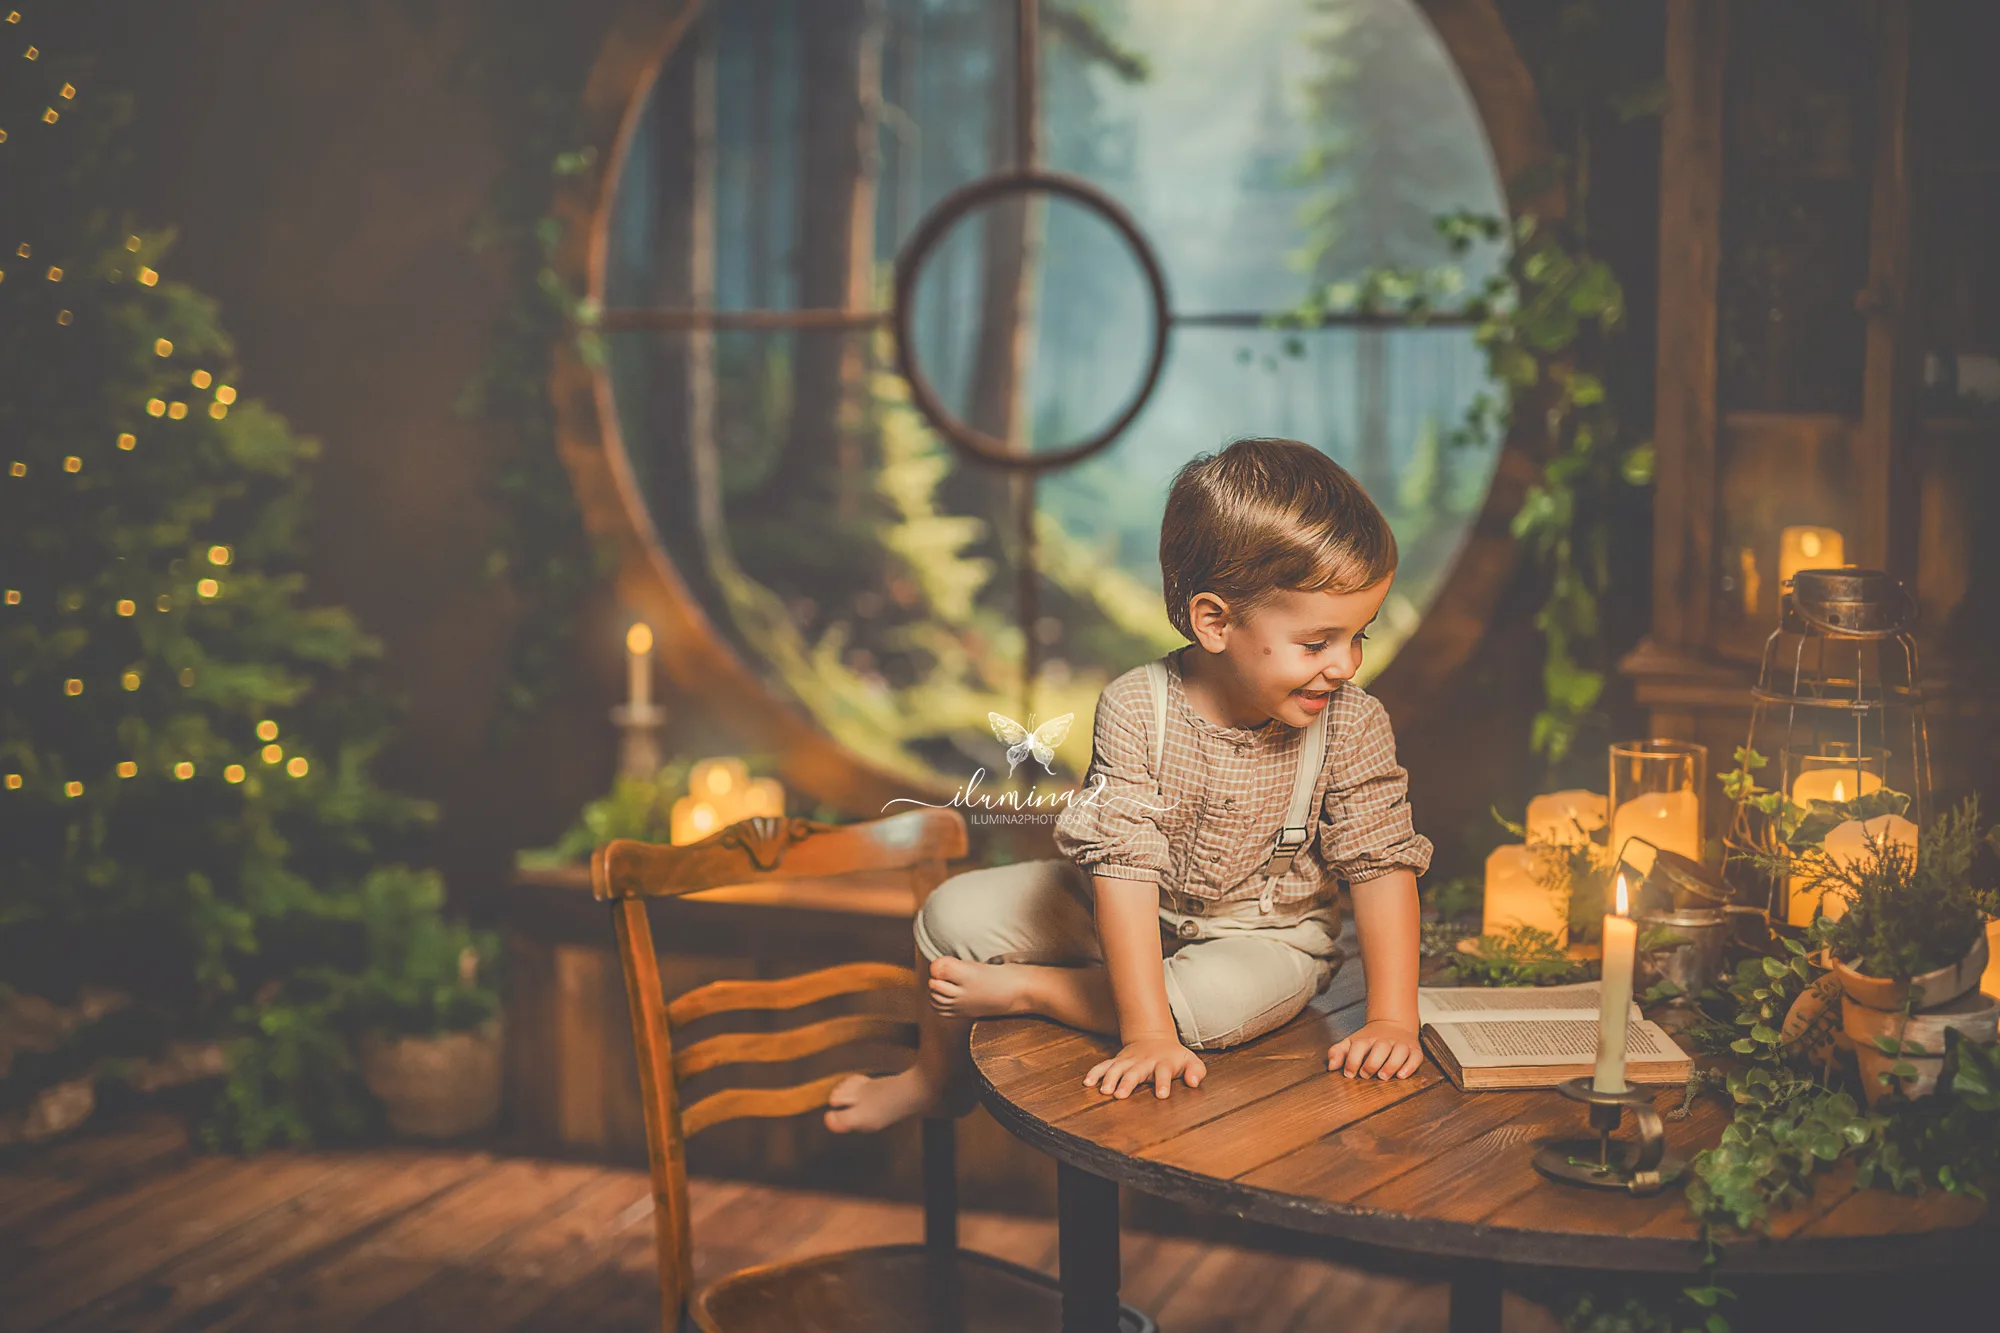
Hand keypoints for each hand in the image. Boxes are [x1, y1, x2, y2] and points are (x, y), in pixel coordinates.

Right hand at [1084, 1035, 1206, 1099]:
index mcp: (1164, 1062)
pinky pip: (1104, 1065)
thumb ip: (1196, 1071)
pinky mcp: (1118, 1061)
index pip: (1164, 1072)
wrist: (1155, 1039)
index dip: (1163, 1083)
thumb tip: (1193, 1082)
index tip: (1162, 1095)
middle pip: (1135, 1072)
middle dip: (1128, 1083)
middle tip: (1120, 1095)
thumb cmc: (1175, 1057)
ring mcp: (1129, 1060)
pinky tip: (1087, 1082)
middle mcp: (1145, 1061)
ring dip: (1109, 1078)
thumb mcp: (1191, 1061)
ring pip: (1117, 1068)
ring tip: (1104, 1091)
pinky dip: (1095, 1072)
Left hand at [1327, 1020, 1421, 1079]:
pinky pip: (1415, 1057)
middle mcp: (1385, 1040)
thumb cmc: (1370, 1041)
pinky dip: (1410, 1066)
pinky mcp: (1414, 1050)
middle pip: (1380, 1048)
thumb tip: (1331, 1067)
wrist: (1393, 1025)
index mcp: (1367, 1038)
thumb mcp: (1351, 1043)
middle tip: (1366, 1075)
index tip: (1349, 1074)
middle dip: (1372, 1063)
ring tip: (1383, 1076)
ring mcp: (1401, 1044)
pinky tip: (1401, 1075)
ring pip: (1400, 1052)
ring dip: (1391, 1065)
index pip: (1359, 1046)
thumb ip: (1338, 1052)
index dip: (1352, 1060)